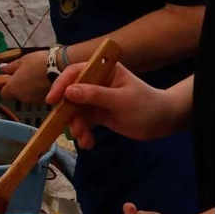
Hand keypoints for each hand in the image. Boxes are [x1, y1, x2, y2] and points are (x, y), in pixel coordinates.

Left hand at [0, 48, 50, 105]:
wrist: (61, 67)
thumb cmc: (39, 62)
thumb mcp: (23, 60)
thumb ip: (10, 67)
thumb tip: (1, 68)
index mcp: (13, 88)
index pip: (4, 94)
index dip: (7, 87)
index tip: (12, 79)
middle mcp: (22, 97)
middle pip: (17, 95)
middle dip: (20, 87)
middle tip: (26, 75)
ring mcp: (34, 100)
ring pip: (28, 96)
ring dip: (30, 89)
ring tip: (38, 77)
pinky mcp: (46, 101)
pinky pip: (38, 97)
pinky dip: (40, 91)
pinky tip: (46, 82)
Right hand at [46, 61, 174, 147]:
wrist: (162, 122)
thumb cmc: (146, 105)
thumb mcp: (120, 100)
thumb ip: (95, 95)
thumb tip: (69, 91)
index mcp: (104, 70)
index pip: (76, 72)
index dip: (61, 84)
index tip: (53, 100)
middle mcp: (98, 82)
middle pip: (72, 93)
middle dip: (70, 112)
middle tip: (73, 128)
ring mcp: (97, 98)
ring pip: (77, 110)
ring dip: (77, 126)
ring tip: (84, 139)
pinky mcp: (99, 113)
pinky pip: (85, 122)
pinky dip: (84, 133)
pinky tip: (88, 143)